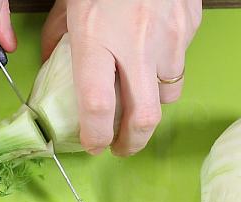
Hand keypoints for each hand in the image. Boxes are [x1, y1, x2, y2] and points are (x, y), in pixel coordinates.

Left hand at [42, 0, 201, 155]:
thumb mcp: (69, 1)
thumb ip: (57, 36)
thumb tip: (51, 63)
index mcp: (96, 38)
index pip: (98, 106)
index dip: (96, 136)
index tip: (94, 145)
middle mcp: (135, 45)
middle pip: (144, 117)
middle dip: (133, 142)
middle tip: (123, 147)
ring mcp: (168, 39)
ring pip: (167, 95)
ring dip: (152, 103)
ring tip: (139, 94)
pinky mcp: (189, 30)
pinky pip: (180, 65)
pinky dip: (166, 70)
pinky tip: (153, 53)